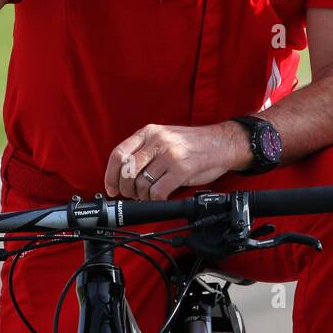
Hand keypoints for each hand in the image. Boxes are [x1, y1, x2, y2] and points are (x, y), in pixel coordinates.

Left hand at [104, 122, 251, 200]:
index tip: (112, 188)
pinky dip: (156, 200)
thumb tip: (123, 174)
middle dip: (127, 189)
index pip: (118, 154)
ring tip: (151, 195)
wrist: (222, 143)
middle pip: (126, 172)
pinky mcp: (182, 170)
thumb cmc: (193, 144)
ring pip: (141, 184)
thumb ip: (145, 149)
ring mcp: (170, 155)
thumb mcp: (165, 137)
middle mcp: (157, 141)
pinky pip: (157, 192)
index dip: (110, 175)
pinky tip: (162, 197)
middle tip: (134, 194)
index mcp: (150, 132)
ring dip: (143, 196)